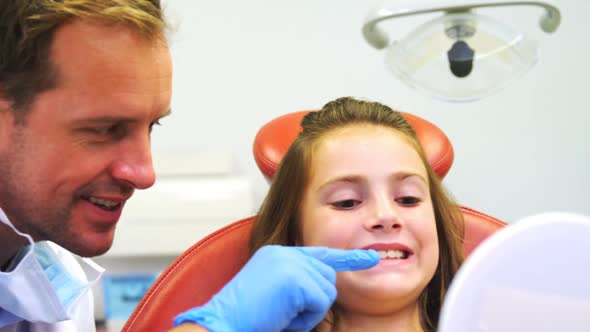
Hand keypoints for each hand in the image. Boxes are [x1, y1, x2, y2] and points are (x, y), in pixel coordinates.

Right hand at [173, 245, 379, 331]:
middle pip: (326, 276)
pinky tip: (281, 317)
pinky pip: (319, 302)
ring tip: (279, 315)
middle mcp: (284, 253)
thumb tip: (325, 288)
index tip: (371, 258)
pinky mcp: (294, 277)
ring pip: (326, 290)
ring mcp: (289, 262)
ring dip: (308, 312)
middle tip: (283, 313)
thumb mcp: (273, 295)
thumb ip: (296, 284)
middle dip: (314, 302)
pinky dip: (305, 318)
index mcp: (277, 255)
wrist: (222, 324)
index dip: (347, 258)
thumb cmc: (246, 318)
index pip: (319, 254)